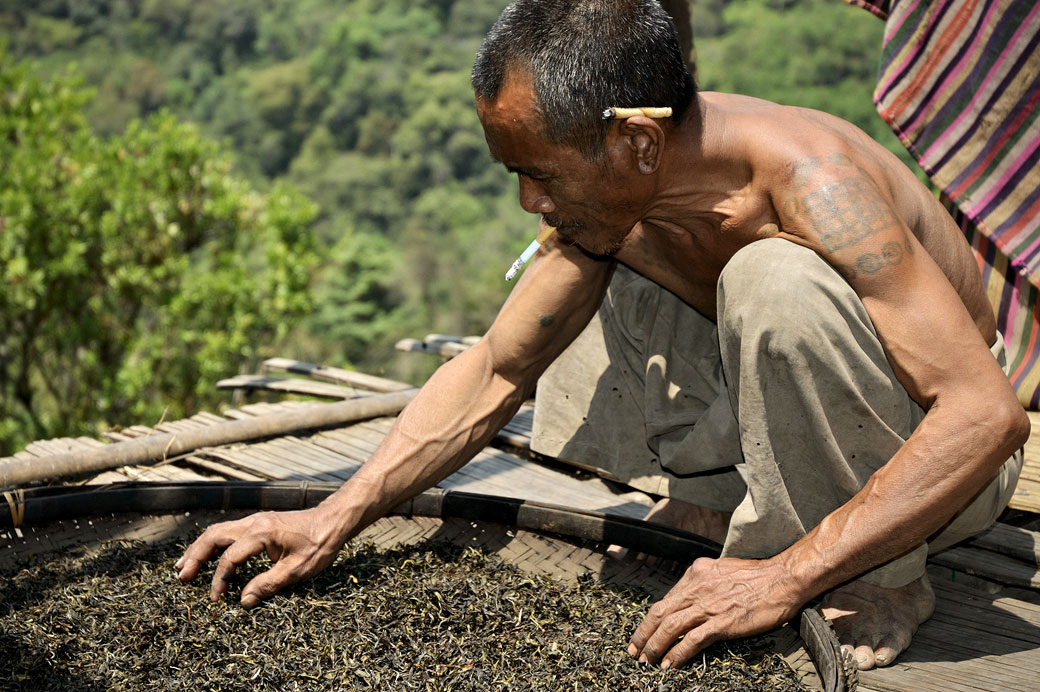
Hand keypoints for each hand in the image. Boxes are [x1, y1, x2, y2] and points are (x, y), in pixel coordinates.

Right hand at [174, 507, 344, 607]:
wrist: (334, 520)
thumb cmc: (319, 544)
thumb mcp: (297, 570)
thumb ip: (268, 585)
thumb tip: (243, 602)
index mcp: (261, 533)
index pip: (229, 558)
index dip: (219, 580)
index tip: (216, 599)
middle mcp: (254, 522)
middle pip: (213, 536)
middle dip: (195, 557)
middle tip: (182, 578)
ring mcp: (256, 520)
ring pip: (218, 531)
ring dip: (200, 549)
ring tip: (184, 567)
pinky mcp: (259, 523)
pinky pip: (230, 532)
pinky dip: (214, 544)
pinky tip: (208, 557)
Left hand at [628, 556, 801, 668]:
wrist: (783, 578)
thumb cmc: (758, 575)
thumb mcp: (722, 569)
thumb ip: (704, 582)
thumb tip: (692, 598)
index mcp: (696, 573)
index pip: (666, 599)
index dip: (651, 618)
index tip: (643, 631)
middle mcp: (696, 587)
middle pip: (660, 613)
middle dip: (643, 633)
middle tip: (634, 650)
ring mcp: (708, 605)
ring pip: (670, 627)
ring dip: (654, 646)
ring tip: (646, 660)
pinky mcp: (722, 623)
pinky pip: (692, 640)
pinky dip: (677, 654)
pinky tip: (669, 664)